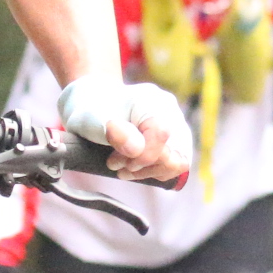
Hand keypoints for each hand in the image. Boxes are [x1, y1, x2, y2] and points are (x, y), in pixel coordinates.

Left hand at [58, 76, 191, 185]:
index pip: (161, 134)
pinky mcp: (177, 142)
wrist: (96, 103)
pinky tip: (131, 167)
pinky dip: (152, 171)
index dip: (142, 155)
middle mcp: (172, 112)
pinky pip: (174, 166)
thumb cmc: (94, 110)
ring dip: (147, 171)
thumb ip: (115, 134)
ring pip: (178, 164)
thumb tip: (137, 150)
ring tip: (121, 165)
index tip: (116, 159)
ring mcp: (178, 127)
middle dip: (142, 166)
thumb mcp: (95, 120)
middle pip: (175, 154)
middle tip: (114, 162)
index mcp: (153, 101)